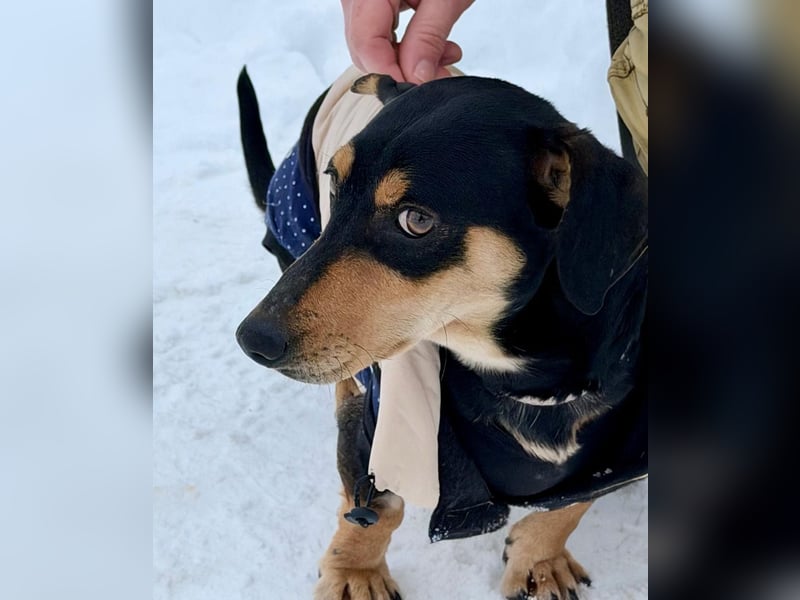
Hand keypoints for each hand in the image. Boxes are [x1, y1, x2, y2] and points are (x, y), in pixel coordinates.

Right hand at [341, 0, 473, 82]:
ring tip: (447, 56)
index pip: (366, 44)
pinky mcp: (374, 1)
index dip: (390, 73)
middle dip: (402, 70)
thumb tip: (416, 78)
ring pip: (373, 46)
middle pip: (364, 49)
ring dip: (409, 61)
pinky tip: (438, 47)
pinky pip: (381, 33)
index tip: (417, 91)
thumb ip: (428, 38)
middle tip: (440, 77)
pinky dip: (408, 47)